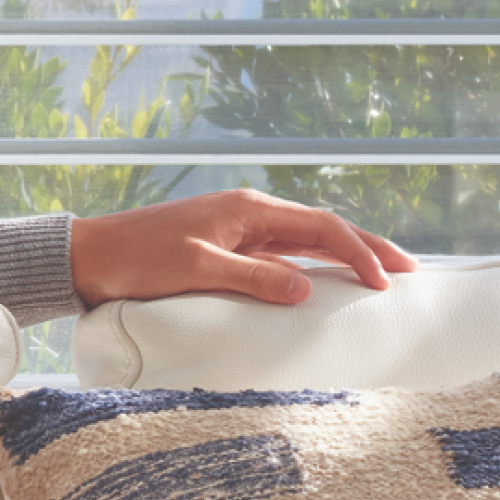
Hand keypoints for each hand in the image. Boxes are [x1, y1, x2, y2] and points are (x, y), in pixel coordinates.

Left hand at [69, 189, 416, 306]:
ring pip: (304, 243)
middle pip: (323, 229)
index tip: (386, 281)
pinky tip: (323, 288)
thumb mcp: (194, 269)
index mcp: (249, 210)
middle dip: (368, 249)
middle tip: (410, 272)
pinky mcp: (224, 250)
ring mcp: (238, 232)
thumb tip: (307, 289)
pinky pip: (279, 258)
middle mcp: (249, 215)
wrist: (88, 257)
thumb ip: (250, 278)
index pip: (322, 226)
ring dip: (343, 259)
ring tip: (380, 279)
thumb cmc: (135, 261)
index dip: (359, 252)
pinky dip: (309, 270)